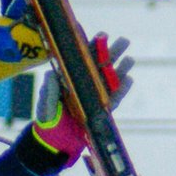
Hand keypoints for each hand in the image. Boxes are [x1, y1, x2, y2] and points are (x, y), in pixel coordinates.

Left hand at [31, 35, 133, 161]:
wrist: (56, 140)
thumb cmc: (48, 119)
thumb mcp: (45, 104)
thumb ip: (49, 90)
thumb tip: (50, 74)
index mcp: (71, 77)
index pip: (82, 58)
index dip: (92, 46)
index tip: (101, 35)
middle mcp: (85, 83)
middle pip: (101, 64)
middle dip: (113, 52)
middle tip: (124, 41)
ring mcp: (95, 95)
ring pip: (111, 79)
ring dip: (121, 69)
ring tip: (130, 59)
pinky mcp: (102, 109)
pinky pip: (115, 98)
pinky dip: (122, 89)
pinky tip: (129, 80)